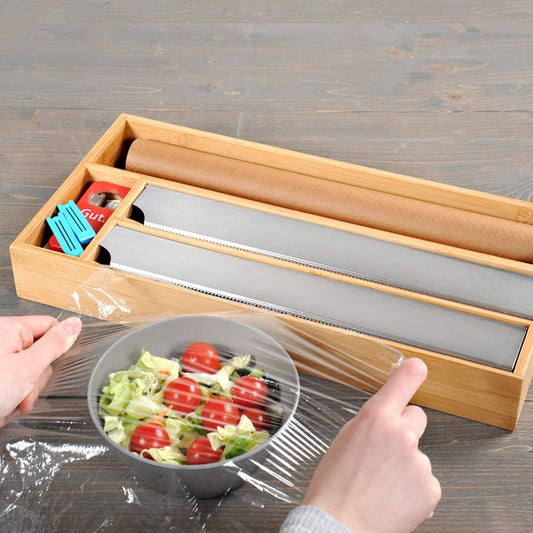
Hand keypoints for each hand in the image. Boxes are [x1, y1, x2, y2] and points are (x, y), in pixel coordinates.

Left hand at [0, 315, 81, 426]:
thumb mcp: (27, 368)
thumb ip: (55, 345)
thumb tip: (76, 323)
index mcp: (8, 329)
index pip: (49, 326)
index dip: (56, 346)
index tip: (51, 364)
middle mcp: (2, 343)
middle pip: (40, 353)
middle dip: (35, 379)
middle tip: (22, 392)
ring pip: (28, 374)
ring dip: (23, 394)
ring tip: (8, 405)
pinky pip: (13, 386)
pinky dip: (11, 401)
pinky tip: (1, 409)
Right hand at [303, 357, 440, 532]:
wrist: (338, 524)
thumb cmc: (335, 485)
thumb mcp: (347, 438)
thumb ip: (372, 421)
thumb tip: (387, 413)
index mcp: (376, 418)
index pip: (403, 382)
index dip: (412, 372)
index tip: (418, 366)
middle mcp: (401, 434)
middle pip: (417, 416)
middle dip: (405, 429)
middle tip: (387, 450)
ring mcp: (419, 461)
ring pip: (419, 453)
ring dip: (406, 464)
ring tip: (382, 484)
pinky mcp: (430, 488)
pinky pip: (426, 480)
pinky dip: (414, 488)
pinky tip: (393, 497)